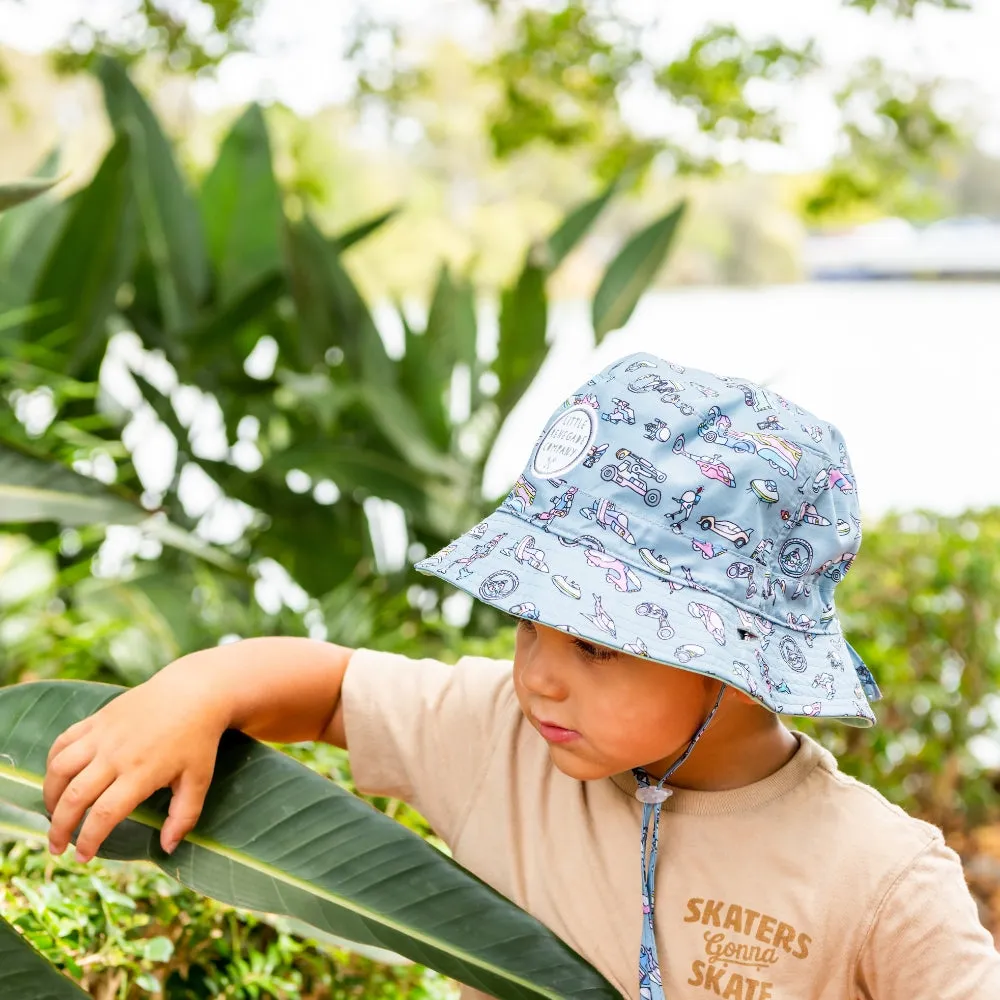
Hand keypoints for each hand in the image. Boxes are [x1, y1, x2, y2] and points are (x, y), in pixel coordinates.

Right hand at [43, 659, 230, 861]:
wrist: (195, 692)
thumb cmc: (198, 739)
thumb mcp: (199, 779)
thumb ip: (184, 816)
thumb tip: (167, 849)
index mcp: (141, 773)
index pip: (103, 814)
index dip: (89, 840)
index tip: (83, 857)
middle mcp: (116, 755)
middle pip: (74, 797)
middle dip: (60, 828)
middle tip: (57, 847)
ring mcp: (103, 734)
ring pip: (59, 769)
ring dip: (50, 796)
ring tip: (54, 814)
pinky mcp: (98, 718)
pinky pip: (63, 741)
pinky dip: (52, 762)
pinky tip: (57, 779)